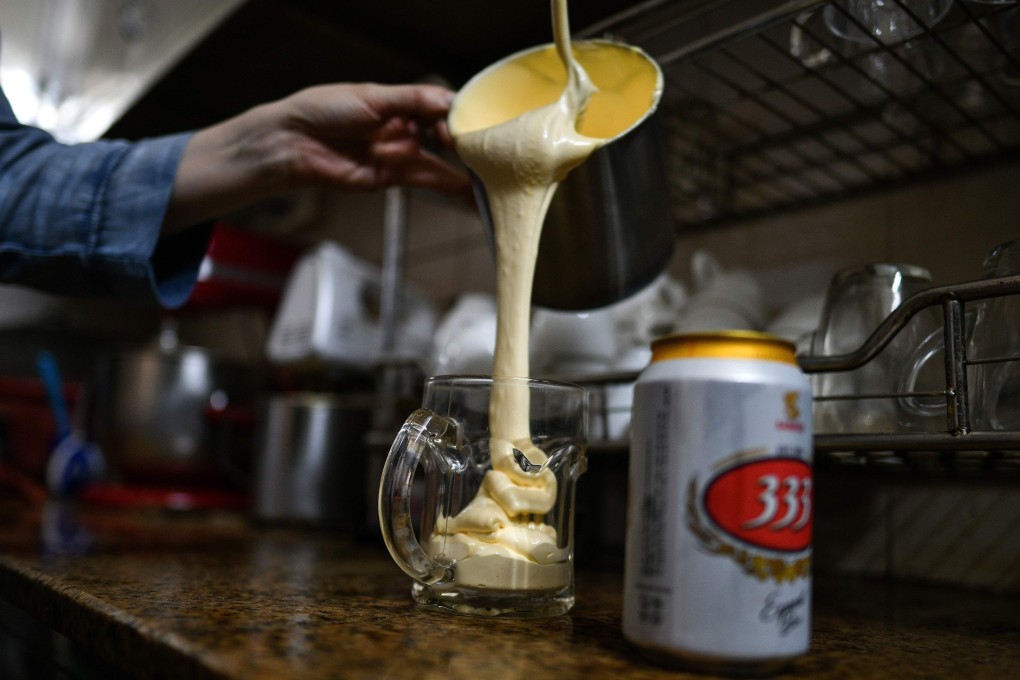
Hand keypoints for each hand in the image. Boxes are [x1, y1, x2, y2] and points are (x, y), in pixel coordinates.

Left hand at [164, 82, 470, 232]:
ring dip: (464, 169)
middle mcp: (403, 127)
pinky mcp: (391, 178)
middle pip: (446, 135)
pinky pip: (427, 180)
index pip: (441, 106)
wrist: (291, 144)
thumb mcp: (371, 98)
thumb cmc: (322, 110)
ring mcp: (399, 153)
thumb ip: (412, 101)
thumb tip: (449, 101)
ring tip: (490, 176)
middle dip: (465, 143)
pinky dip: (449, 185)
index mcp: (399, 102)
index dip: (458, 115)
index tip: (469, 122)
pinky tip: (469, 190)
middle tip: (483, 150)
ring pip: (441, 161)